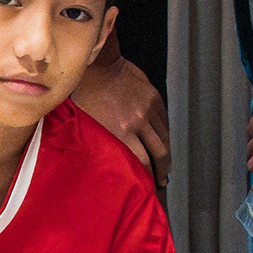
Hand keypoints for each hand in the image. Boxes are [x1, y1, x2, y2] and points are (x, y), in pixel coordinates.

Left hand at [76, 50, 169, 171]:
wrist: (97, 66)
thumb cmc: (85, 95)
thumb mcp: (88, 125)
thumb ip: (104, 144)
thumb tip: (112, 164)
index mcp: (120, 131)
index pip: (142, 162)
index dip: (146, 176)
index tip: (146, 186)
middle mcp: (138, 121)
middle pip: (159, 154)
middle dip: (162, 171)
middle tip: (161, 182)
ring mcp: (148, 109)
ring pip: (164, 139)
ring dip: (166, 155)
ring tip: (165, 167)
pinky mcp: (154, 98)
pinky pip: (164, 122)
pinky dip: (165, 135)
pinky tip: (162, 144)